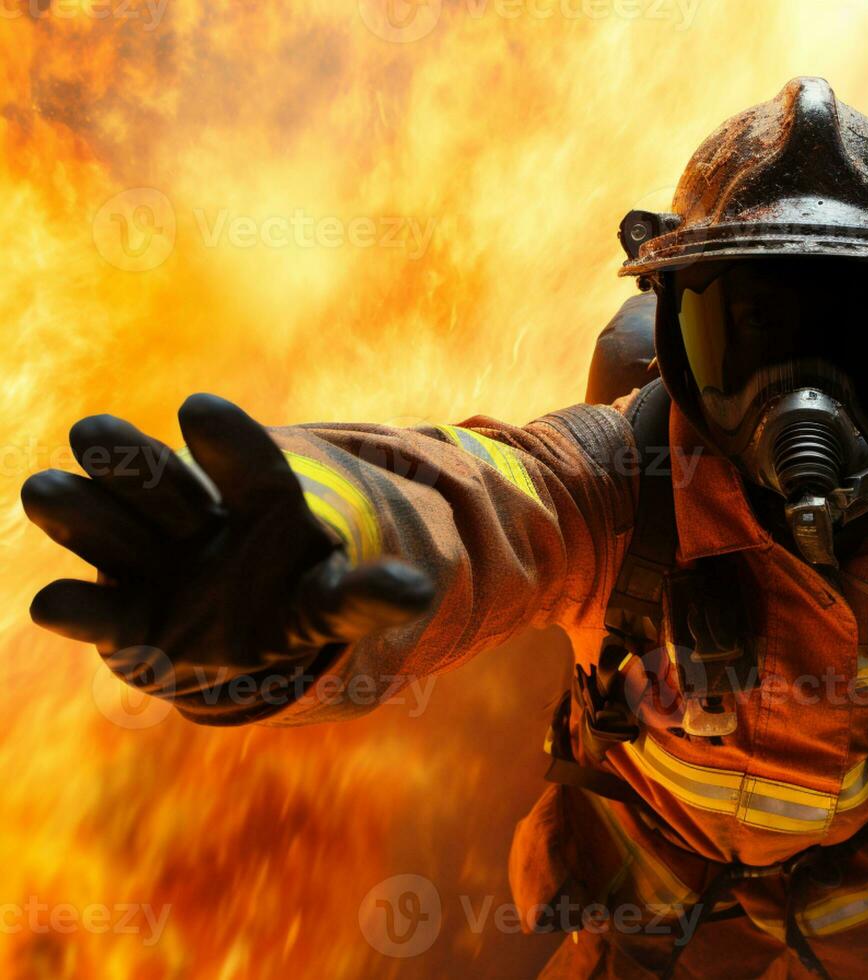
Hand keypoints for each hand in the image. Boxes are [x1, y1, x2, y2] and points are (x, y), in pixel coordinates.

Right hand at [22, 393, 434, 706]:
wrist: (240, 634)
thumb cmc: (292, 595)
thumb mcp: (332, 600)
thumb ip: (366, 595)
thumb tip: (418, 590)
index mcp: (255, 499)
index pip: (246, 463)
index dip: (226, 439)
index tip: (200, 410)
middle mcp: (189, 516)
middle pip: (156, 478)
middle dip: (132, 462)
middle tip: (96, 436)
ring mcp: (145, 560)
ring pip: (99, 518)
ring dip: (79, 507)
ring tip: (48, 490)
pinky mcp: (117, 618)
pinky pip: (87, 606)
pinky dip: (73, 606)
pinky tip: (58, 604)